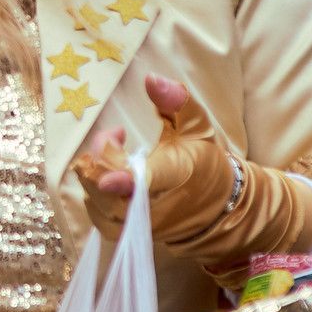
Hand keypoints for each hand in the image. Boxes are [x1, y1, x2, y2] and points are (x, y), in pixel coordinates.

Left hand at [72, 72, 311, 265]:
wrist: (218, 207)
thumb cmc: (204, 160)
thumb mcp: (197, 126)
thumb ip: (176, 102)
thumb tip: (152, 79)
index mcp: (175, 174)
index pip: (146, 181)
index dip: (124, 180)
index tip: (109, 176)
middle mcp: (156, 205)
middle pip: (108, 188)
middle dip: (100, 156)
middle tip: (116, 135)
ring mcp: (140, 223)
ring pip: (97, 201)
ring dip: (95, 172)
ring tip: (115, 153)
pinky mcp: (129, 233)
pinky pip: (97, 214)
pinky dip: (94, 192)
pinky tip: (109, 175)